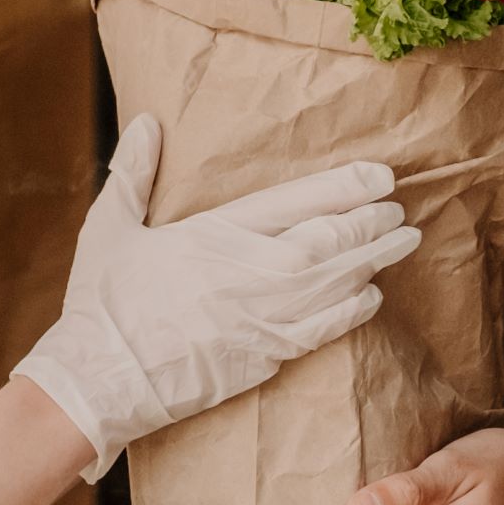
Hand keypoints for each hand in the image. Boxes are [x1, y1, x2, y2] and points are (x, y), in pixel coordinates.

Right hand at [13, 115, 418, 478]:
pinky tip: (372, 297)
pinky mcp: (264, 357)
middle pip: (328, 241)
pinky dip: (352, 311)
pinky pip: (322, 330)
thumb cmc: (102, 306)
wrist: (100, 382)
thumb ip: (133, 173)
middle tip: (400, 211)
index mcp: (215, 235)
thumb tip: (146, 122)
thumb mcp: (109, 229)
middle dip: (370, 224)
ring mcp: (262, 318)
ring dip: (373, 261)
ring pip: (334, 283)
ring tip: (403, 242)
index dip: (345, 188)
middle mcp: (249, 273)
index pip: (296, 202)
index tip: (380, 178)